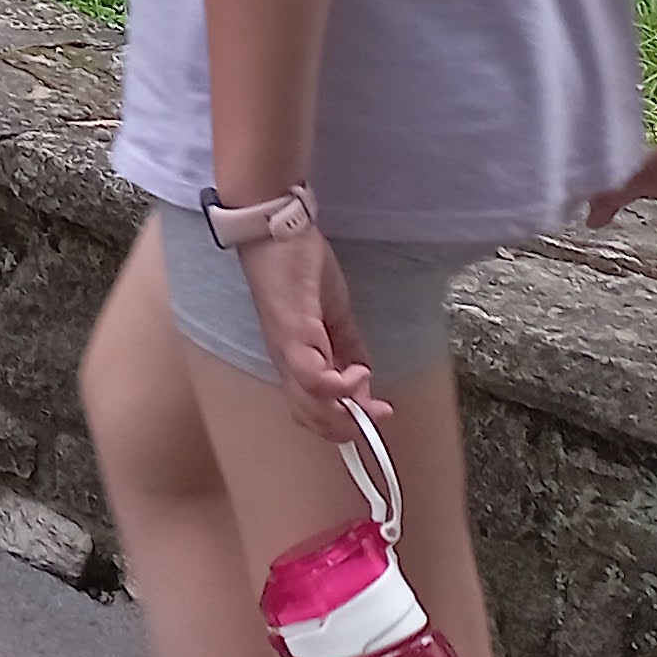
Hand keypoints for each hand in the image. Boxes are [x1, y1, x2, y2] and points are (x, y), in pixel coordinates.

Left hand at [235, 227, 387, 444]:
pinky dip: (339, 387)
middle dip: (348, 427)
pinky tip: (358, 372)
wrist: (278, 229)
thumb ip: (347, 348)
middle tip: (378, 415)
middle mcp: (285, 359)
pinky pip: (310, 377)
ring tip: (369, 400)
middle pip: (310, 417)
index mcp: (296, 357)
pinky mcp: (291, 332)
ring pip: (308, 405)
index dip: (344, 422)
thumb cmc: (300, 267)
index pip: (312, 409)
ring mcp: (286, 348)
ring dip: (345, 413)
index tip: (378, 415)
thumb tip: (365, 381)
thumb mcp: (334, 315)